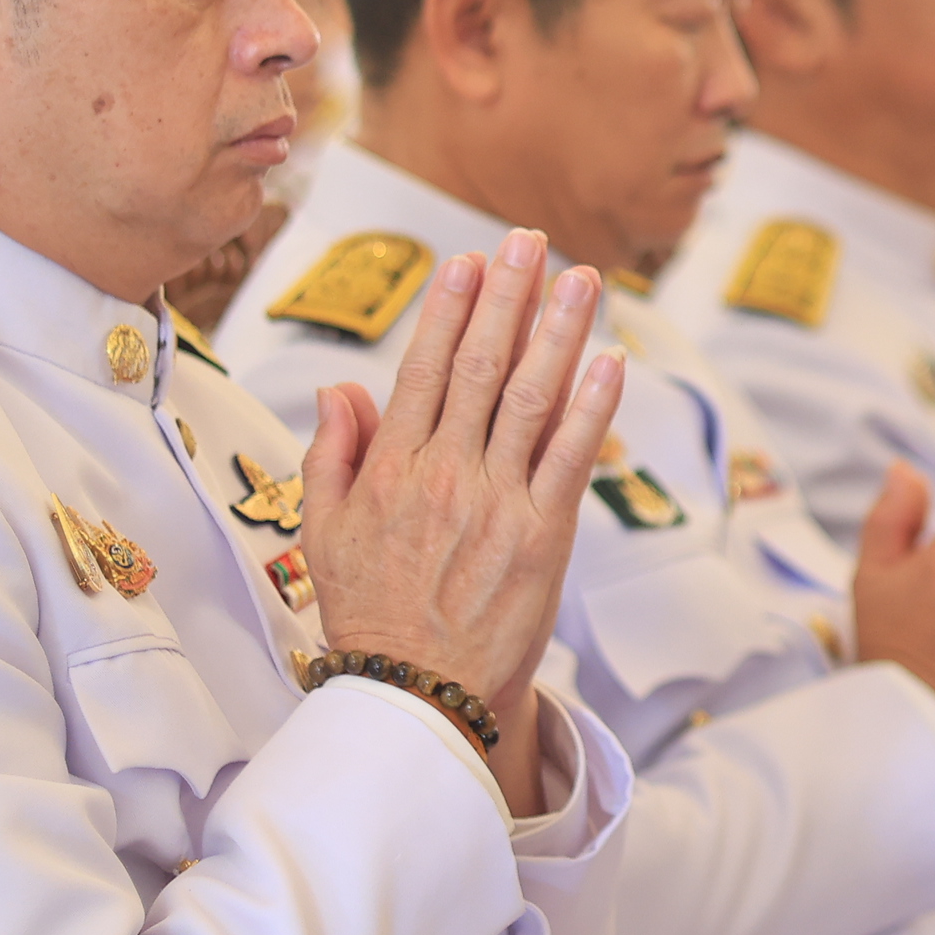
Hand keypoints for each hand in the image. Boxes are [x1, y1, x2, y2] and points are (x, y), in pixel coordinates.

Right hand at [294, 231, 621, 814]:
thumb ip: (332, 453)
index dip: (451, 308)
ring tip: (582, 277)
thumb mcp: (323, 531)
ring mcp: (498, 502)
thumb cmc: (371, 612)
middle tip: (530, 241)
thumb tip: (341, 387)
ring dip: (560, 330)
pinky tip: (611, 361)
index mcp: (393, 467)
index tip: (469, 260)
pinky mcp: (544, 536)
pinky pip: (571, 457)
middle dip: (509, 296)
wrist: (415, 693)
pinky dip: (593, 406)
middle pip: (483, 365)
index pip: (424, 366)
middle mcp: (446, 473)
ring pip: (532, 397)